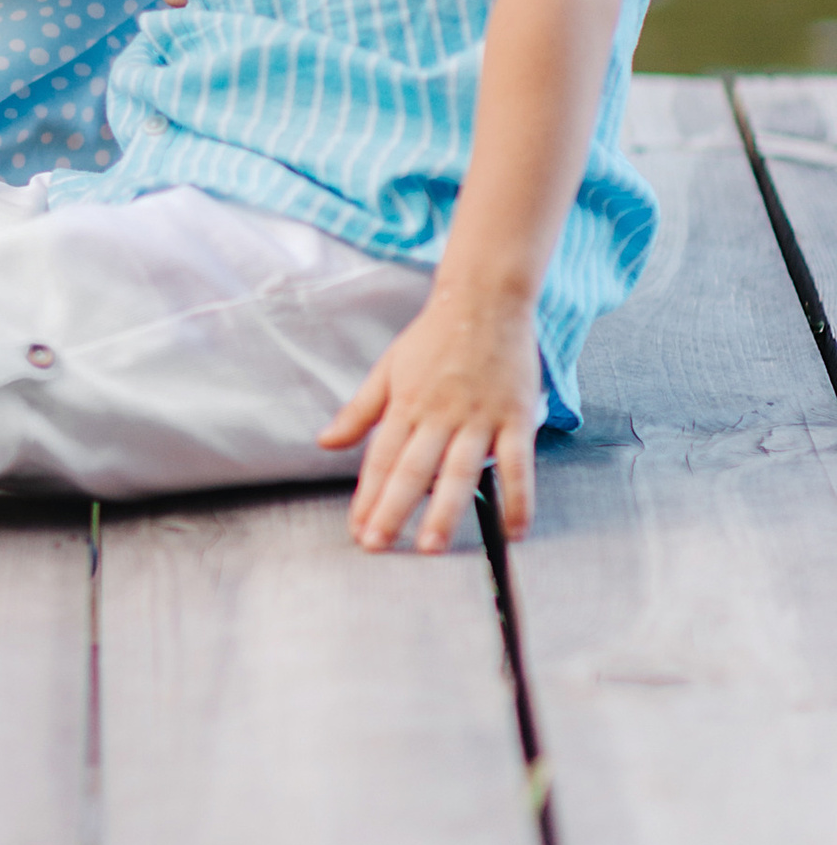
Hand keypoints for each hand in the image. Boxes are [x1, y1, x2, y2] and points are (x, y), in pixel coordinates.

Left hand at [326, 280, 540, 554]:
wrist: (485, 299)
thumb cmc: (434, 336)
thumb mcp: (388, 369)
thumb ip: (359, 411)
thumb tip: (325, 442)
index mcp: (406, 404)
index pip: (381, 459)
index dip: (368, 496)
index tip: (358, 530)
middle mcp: (440, 415)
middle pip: (413, 469)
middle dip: (393, 510)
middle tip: (378, 545)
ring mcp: (479, 417)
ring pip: (460, 471)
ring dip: (445, 510)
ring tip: (430, 545)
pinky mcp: (515, 416)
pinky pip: (519, 463)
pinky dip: (518, 497)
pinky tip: (513, 530)